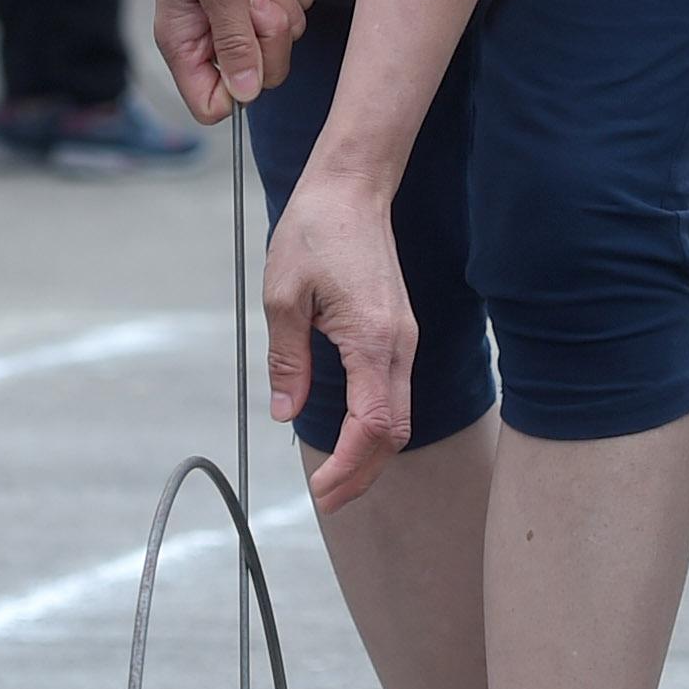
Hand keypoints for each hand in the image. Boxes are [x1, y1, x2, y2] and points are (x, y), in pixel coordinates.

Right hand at [150, 0, 313, 121]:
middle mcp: (214, 30)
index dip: (238, 87)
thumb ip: (235, 44)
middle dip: (267, 28)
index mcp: (186, 41)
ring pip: (287, 32)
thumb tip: (244, 97)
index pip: (214, 103)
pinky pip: (301, 0)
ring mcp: (244, 7)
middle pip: (263, 72)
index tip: (246, 52)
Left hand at [263, 164, 411, 513]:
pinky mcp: (399, 332)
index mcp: (373, 338)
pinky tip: (349, 437)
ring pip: (400, 417)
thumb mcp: (283, 297)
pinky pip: (395, 393)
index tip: (319, 490)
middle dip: (363, 474)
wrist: (351, 188)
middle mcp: (399, 344)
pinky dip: (376, 427)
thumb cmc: (315, 231)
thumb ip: (287, 360)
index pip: (374, 426)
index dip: (349, 466)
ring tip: (334, 479)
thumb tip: (283, 412)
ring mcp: (404, 339)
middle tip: (325, 499)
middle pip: (395, 432)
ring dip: (371, 454)